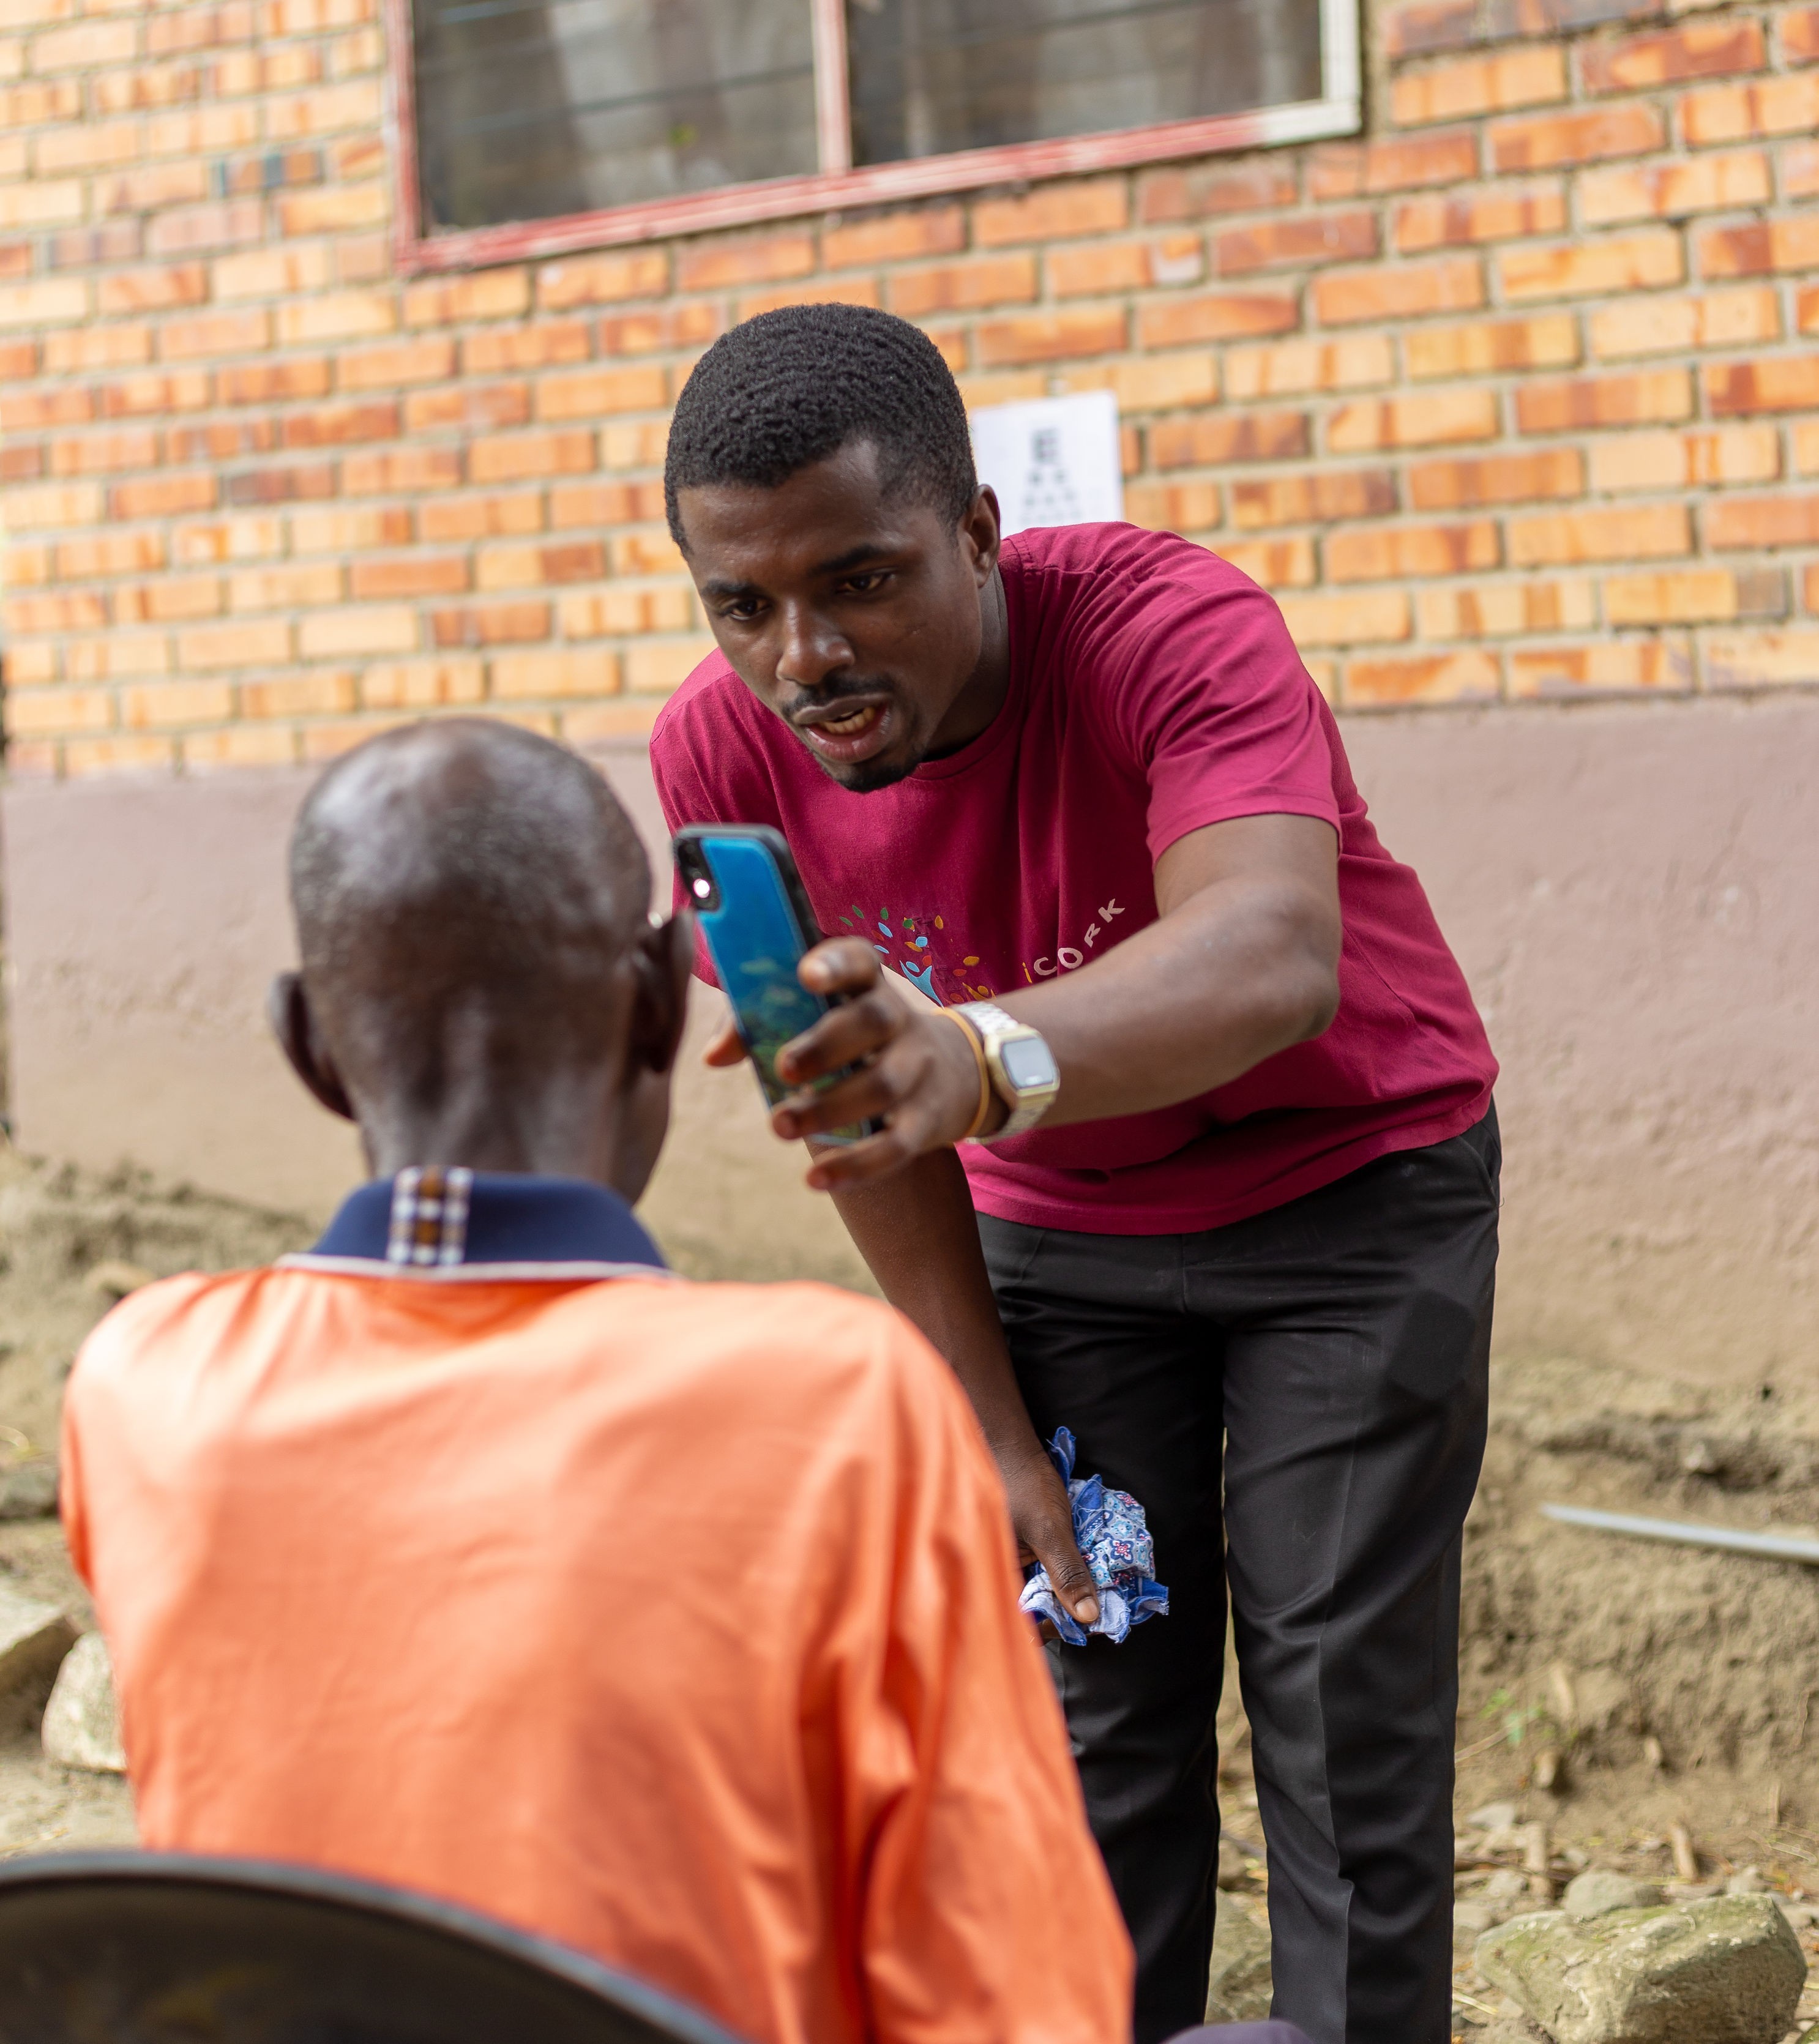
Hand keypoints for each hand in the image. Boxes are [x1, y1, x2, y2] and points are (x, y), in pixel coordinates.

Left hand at [704, 938, 1004, 1189]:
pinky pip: (896, 1145)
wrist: (953, 1074)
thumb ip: (758, 1024)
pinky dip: (856, 1165)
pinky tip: (815, 1178)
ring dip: (828, 1108)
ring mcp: (917, 1069)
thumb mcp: (820, 1018)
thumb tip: (713, 1056)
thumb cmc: (858, 1040)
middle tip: (782, 1068)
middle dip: (826, 1045)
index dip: (835, 964)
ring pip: (882, 1085)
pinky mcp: (926, 1121)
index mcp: (867, 984)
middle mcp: (899, 1020)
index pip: (859, 959)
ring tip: (780, 1126)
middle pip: (872, 1021)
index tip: (806, 975)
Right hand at [999, 1439, 1099, 1632]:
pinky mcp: (1018, 1551)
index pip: (1024, 1620)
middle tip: (1095, 1605)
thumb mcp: (1050, 1529)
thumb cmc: (1022, 1483)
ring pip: (1038, 1591)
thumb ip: (1067, 1573)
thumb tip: (1089, 1616)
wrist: (1009, 1445)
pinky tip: (1078, 1570)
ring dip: (1063, 1591)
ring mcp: (1008, 1563)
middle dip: (1064, 1609)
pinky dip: (1059, 1574)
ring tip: (1092, 1590)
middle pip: (1032, 1608)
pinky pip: (1039, 1573)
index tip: (1089, 1621)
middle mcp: (996, 1574)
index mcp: (990, 1576)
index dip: (1056, 1625)